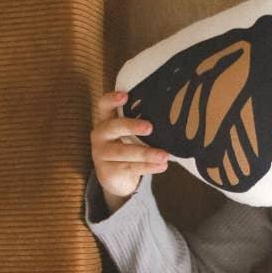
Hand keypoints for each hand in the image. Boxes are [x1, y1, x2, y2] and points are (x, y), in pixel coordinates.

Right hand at [91, 90, 170, 207]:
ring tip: (164, 155)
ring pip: (124, 152)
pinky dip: (148, 167)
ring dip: (146, 154)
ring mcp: (101, 154)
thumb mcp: (129, 134)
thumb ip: (140, 124)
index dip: (112, 100)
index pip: (104, 106)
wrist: (114, 177)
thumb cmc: (126, 147)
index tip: (125, 95)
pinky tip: (161, 166)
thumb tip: (170, 117)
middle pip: (114, 127)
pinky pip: (130, 168)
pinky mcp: (107, 171)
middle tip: (150, 127)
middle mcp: (100, 135)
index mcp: (106, 121)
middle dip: (132, 126)